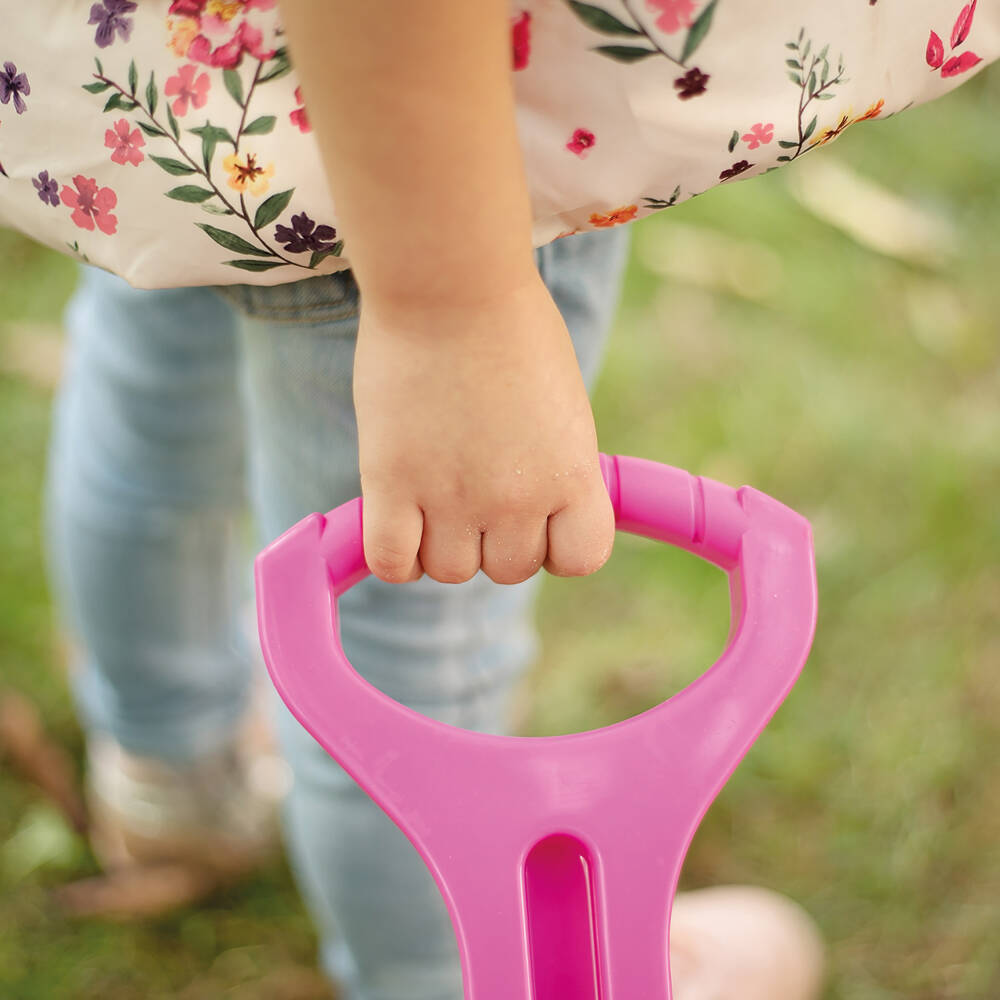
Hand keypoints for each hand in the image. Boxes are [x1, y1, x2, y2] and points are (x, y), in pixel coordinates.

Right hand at [353, 275, 614, 584]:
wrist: (452, 283)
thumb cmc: (511, 327)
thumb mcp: (560, 405)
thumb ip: (552, 464)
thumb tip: (530, 504)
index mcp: (573, 474)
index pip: (581, 559)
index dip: (556, 543)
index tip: (538, 513)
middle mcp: (519, 498)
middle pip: (509, 570)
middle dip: (493, 539)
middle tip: (473, 487)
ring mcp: (454, 497)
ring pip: (451, 571)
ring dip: (441, 544)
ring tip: (431, 492)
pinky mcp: (392, 485)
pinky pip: (393, 564)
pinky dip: (395, 554)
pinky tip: (396, 516)